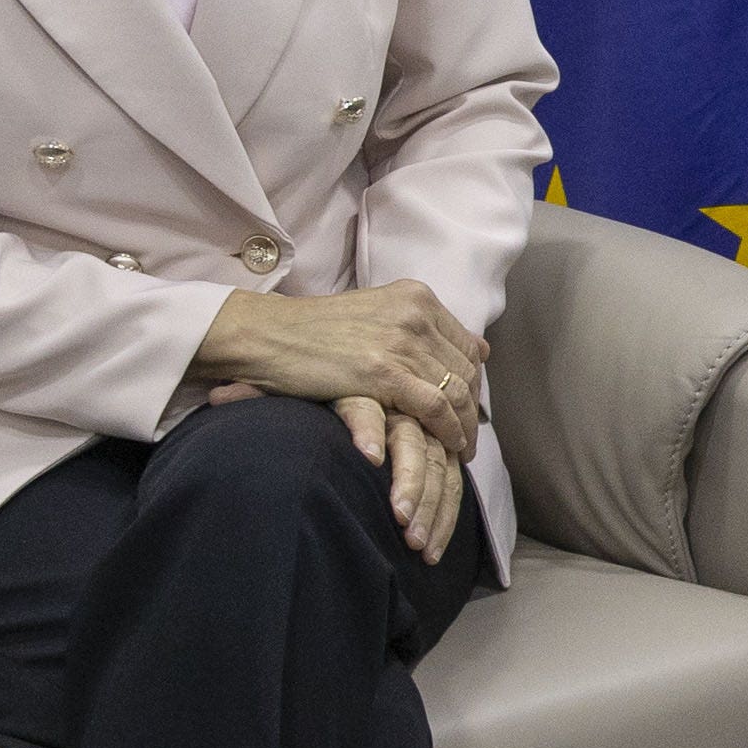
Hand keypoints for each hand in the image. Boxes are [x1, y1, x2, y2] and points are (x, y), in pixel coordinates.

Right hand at [193, 279, 484, 455]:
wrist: (267, 333)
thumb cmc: (314, 331)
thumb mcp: (378, 314)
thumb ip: (423, 329)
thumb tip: (481, 349)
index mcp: (417, 297)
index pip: (467, 346)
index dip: (473, 383)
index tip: (469, 410)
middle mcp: (416, 314)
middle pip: (466, 370)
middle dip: (471, 409)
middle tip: (469, 439)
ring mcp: (402, 341)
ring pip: (456, 391)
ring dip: (464, 427)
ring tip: (462, 450)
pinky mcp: (384, 371)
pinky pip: (435, 407)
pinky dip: (447, 431)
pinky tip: (448, 447)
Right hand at [339, 397, 469, 562]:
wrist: (328, 384)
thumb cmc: (360, 436)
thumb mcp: (390, 463)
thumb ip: (406, 490)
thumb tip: (418, 540)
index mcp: (431, 440)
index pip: (448, 484)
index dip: (443, 520)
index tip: (430, 556)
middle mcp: (417, 423)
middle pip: (434, 467)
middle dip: (427, 508)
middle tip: (414, 542)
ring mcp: (391, 406)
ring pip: (409, 444)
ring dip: (408, 480)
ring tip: (400, 512)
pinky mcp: (358, 392)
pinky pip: (368, 413)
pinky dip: (370, 434)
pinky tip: (370, 458)